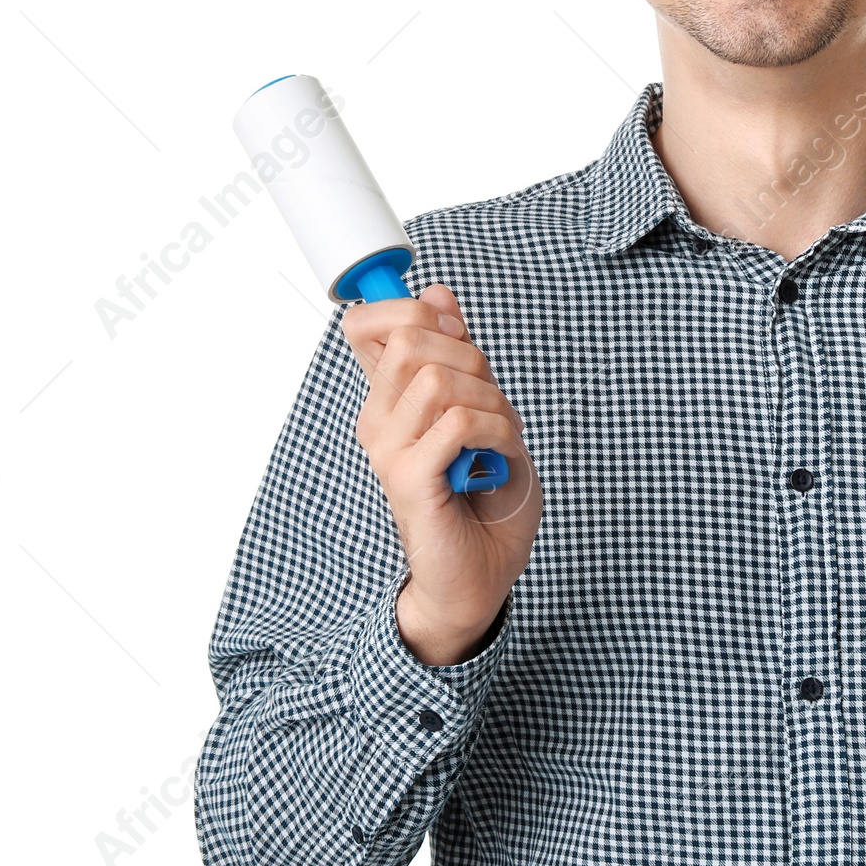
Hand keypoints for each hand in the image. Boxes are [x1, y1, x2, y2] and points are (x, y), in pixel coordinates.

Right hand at [342, 281, 542, 663]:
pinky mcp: (408, 479)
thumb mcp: (482, 408)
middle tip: (492, 401)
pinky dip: (496, 431)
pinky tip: (498, 457)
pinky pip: (456, 422)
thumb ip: (458, 355)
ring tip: (499, 435)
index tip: (456, 332)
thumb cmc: (484, 496)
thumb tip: (437, 292)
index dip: (413, 310)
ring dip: (490, 399)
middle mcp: (378, 420)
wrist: (481, 573)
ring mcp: (388, 449)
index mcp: (388, 399)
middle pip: (411, 337)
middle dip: (472, 357)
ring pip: (437, 376)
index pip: (366, 323)